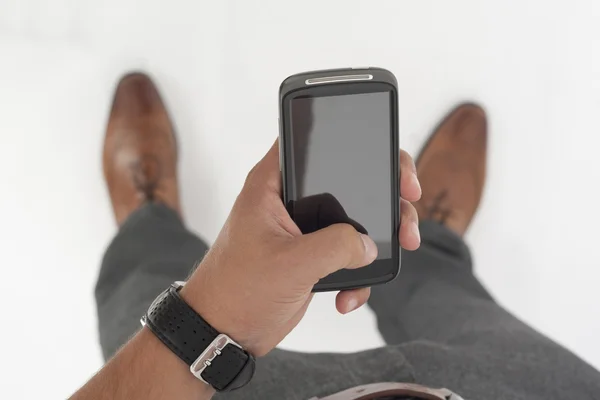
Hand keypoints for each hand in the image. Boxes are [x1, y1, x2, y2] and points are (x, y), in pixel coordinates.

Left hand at [182, 140, 421, 355]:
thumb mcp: (292, 263)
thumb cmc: (236, 290)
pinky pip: (347, 253)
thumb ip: (337, 246)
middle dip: (384, 192)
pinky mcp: (310, 256)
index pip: (313, 139)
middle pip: (348, 178)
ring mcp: (303, 229)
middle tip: (407, 202)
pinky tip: (347, 296)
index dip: (355, 141)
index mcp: (273, 185)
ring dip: (380, 234)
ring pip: (354, 217)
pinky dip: (357, 273)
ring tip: (400, 247)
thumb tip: (370, 243)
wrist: (223, 331)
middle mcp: (289, 201)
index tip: (387, 160)